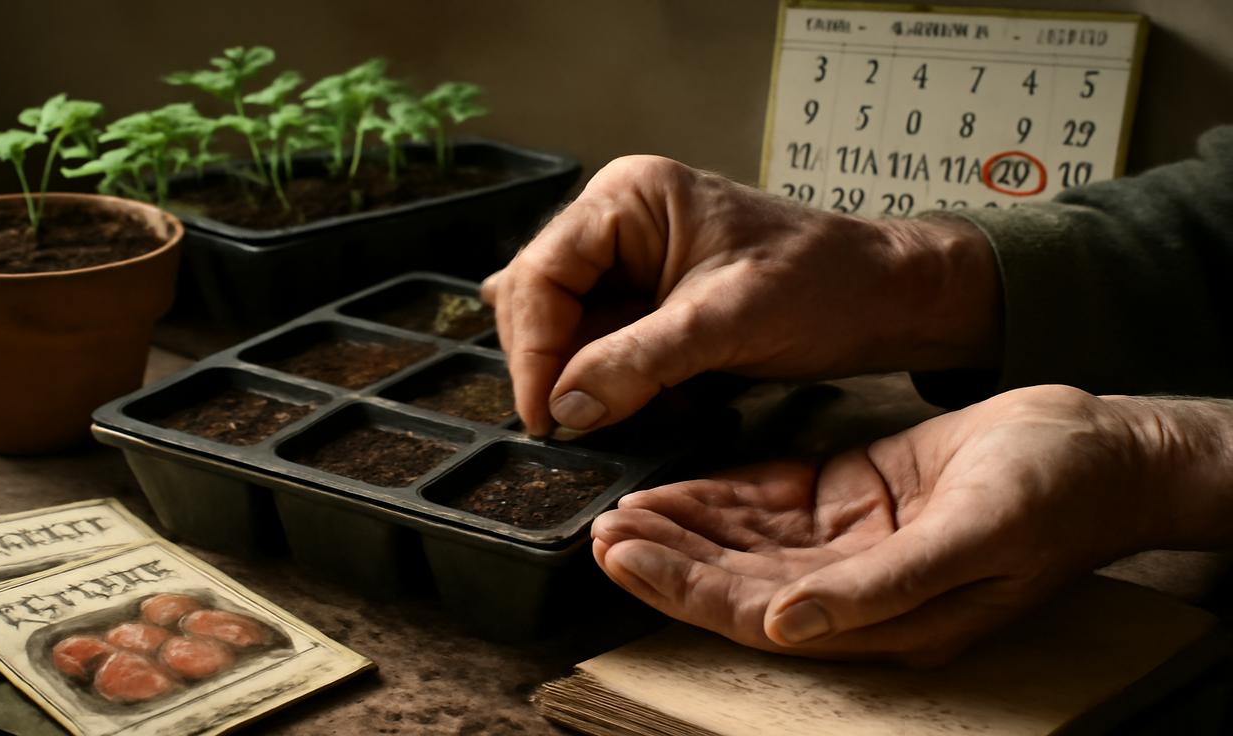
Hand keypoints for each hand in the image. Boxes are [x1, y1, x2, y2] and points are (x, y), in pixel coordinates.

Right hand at [482, 155, 1000, 435]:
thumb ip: (638, 362)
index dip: (533, 348)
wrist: (887, 299)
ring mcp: (632, 262)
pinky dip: (610, 382)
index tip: (544, 416)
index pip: (543, 273)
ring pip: (569, 329)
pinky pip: (603, 346)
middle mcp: (619, 221)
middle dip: (552, 365)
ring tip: (603, 417)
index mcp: (629, 198)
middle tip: (562, 428)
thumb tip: (564, 408)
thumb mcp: (725, 323)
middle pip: (542, 299)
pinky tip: (630, 405)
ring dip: (581, 378)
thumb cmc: (822, 287)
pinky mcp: (651, 302)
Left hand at [592, 385, 1232, 664]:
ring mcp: (852, 541)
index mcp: (881, 616)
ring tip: (625, 502)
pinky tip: (683, 481)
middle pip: (736, 578)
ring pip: (746, 540)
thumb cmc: (1055, 497)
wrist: (1105, 449)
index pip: (753, 611)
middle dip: (667, 554)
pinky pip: (774, 501)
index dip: (682, 585)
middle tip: (600, 524)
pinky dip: (726, 492)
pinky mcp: (855, 497)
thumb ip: (878, 589)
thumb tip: (786, 625)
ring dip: (687, 523)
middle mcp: (854, 586)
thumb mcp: (974, 539)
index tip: (620, 552)